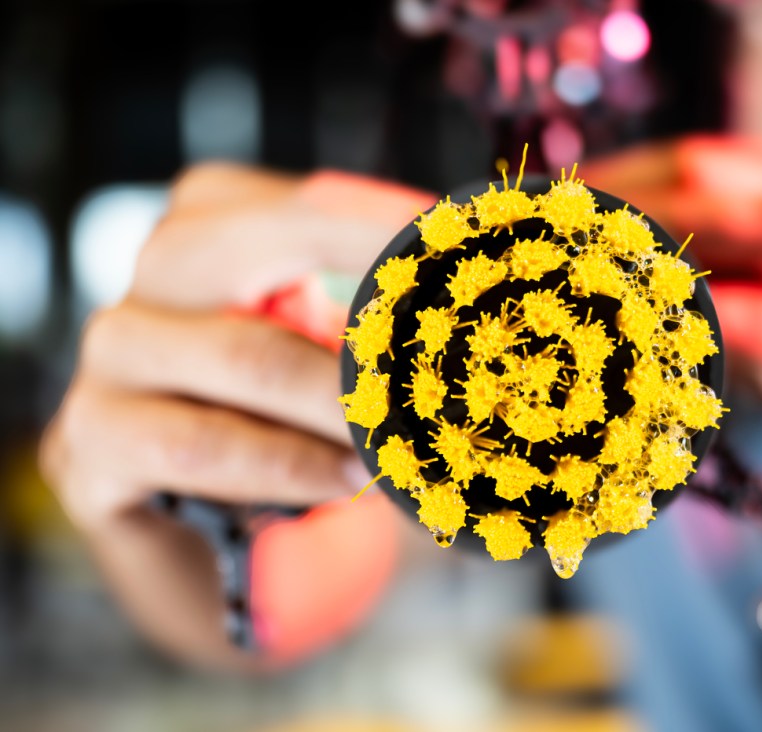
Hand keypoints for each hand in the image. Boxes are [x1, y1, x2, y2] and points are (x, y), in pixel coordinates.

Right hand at [41, 162, 435, 531]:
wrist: (212, 543)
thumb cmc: (292, 430)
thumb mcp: (338, 363)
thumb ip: (383, 326)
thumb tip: (479, 307)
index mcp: (213, 228)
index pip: (298, 206)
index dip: (378, 223)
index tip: (455, 246)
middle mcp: (152, 277)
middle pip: (242, 252)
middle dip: (356, 308)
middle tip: (433, 357)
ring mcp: (112, 357)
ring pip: (235, 354)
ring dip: (334, 401)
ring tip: (397, 445)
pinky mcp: (92, 443)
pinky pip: (192, 443)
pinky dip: (280, 463)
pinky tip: (339, 482)